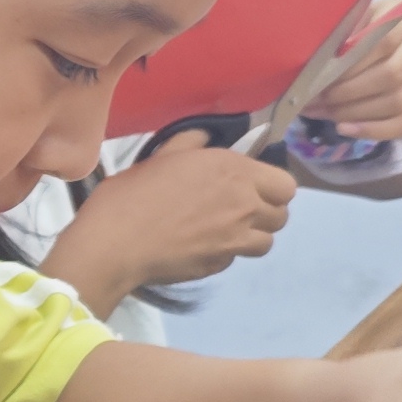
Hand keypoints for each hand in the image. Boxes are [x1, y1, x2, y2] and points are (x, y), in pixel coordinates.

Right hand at [41, 138, 294, 312]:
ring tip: (224, 232)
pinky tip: (199, 247)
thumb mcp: (162, 155)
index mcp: (235, 172)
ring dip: (251, 236)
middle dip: (266, 212)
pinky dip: (224, 254)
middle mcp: (244, 206)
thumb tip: (204, 135)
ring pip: (266, 242)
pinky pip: (235, 260)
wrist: (114, 244)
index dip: (273, 187)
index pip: (286, 185)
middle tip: (238, 209)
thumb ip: (191, 141)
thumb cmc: (133, 194)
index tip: (252, 186)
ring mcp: (234, 241)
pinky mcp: (219, 266)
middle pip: (282, 216)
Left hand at [308, 2, 401, 140]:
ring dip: (355, 112)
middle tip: (317, 101)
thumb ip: (339, 37)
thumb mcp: (349, 23)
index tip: (320, 77)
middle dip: (348, 92)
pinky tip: (345, 128)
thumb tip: (314, 65)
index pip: (383, 41)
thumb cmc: (360, 31)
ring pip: (399, 101)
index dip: (351, 64)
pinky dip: (374, 130)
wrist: (392, 45)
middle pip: (392, 75)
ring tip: (324, 114)